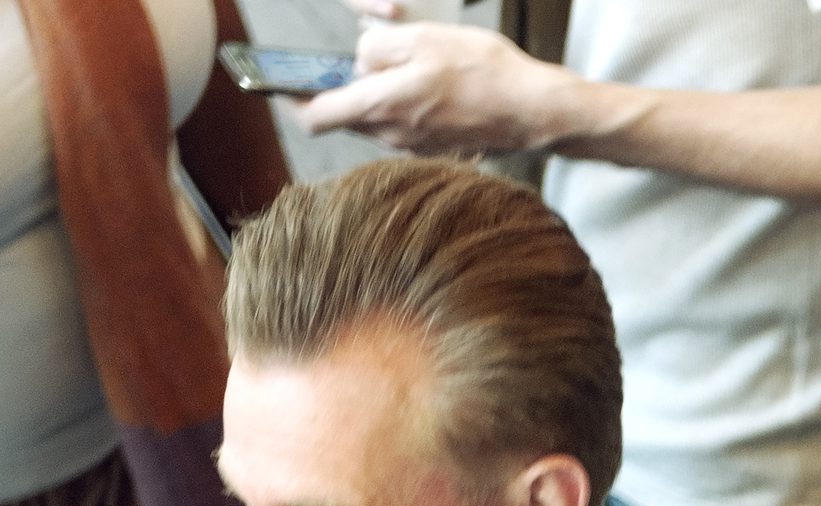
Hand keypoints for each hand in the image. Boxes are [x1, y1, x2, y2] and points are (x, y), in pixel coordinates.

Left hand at [300, 2, 585, 154]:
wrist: (534, 111)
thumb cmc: (484, 72)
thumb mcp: (422, 39)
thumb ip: (378, 47)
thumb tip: (359, 60)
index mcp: (381, 106)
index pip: (316, 117)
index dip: (293, 101)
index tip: (286, 86)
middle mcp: (392, 135)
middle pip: (347, 116)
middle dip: (347, 90)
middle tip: (368, 62)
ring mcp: (414, 148)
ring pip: (376, 122)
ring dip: (379, 98)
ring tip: (411, 72)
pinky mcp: (435, 151)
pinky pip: (404, 129)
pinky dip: (405, 110)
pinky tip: (433, 91)